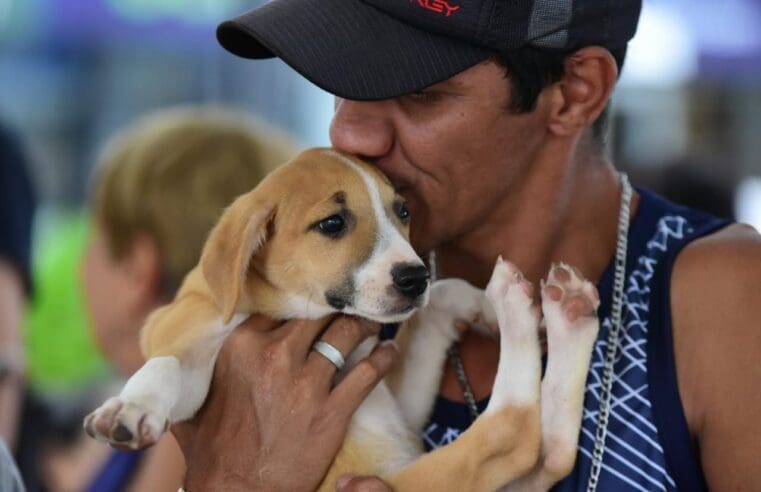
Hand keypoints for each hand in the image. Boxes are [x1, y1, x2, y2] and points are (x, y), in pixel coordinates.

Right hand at [171, 314, 398, 491]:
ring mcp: (307, 383)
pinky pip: (368, 372)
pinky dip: (383, 358)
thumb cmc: (213, 452)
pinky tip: (389, 351)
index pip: (280, 306)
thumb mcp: (195, 402)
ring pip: (346, 334)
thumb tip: (190, 352)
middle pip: (318, 313)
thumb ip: (200, 371)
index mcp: (241, 348)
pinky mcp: (333, 410)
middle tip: (350, 305)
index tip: (314, 300)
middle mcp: (276, 356)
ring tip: (372, 322)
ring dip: (364, 325)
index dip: (301, 303)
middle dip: (336, 307)